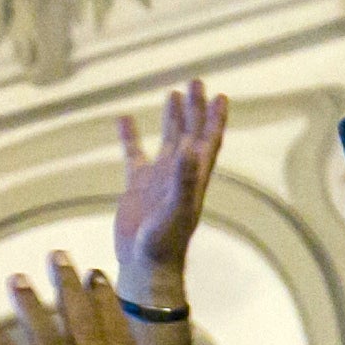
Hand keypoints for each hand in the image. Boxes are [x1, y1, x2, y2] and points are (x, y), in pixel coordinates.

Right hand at [113, 81, 224, 299]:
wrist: (145, 264)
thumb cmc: (165, 242)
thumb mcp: (177, 209)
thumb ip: (183, 179)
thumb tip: (189, 148)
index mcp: (194, 178)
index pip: (209, 141)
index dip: (215, 119)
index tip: (220, 96)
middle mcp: (180, 174)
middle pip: (191, 133)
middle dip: (195, 109)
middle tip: (196, 81)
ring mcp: (159, 178)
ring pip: (167, 139)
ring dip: (171, 117)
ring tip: (173, 93)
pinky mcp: (137, 185)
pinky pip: (133, 154)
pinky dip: (130, 136)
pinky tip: (124, 118)